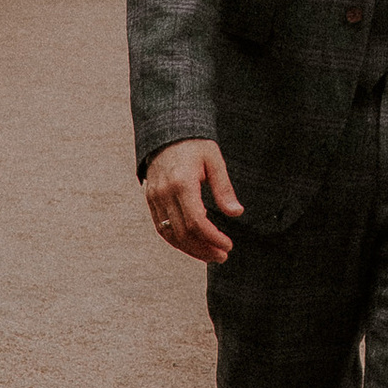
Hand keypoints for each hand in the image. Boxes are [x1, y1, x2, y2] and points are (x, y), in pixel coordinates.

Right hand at [144, 137, 243, 264]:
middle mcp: (164, 193)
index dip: (213, 238)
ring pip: (170, 235)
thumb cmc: (194, 144)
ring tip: (210, 255)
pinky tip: (192, 246)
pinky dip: (177, 241)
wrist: (166, 132)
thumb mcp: (214, 160)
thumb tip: (236, 212)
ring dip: (191, 250)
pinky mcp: (150, 201)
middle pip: (183, 233)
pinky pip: (161, 228)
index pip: (196, 222)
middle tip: (222, 256)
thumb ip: (223, 188)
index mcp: (182, 183)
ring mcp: (155, 198)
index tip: (228, 245)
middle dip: (204, 249)